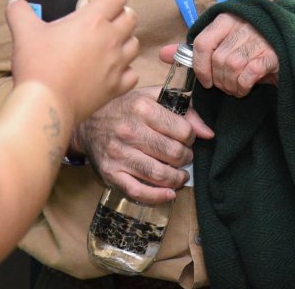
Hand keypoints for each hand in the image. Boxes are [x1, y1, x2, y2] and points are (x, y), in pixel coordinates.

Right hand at [7, 0, 138, 127]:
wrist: (44, 106)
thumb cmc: (37, 67)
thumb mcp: (24, 33)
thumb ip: (19, 12)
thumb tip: (14, 2)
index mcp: (92, 21)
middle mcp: (110, 40)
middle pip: (130, 17)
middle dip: (120, 12)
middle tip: (105, 16)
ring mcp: (116, 65)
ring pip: (135, 44)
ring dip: (125, 39)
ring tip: (109, 42)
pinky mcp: (115, 88)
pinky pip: (132, 74)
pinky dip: (126, 70)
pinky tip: (113, 69)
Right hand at [71, 84, 215, 204]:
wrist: (87, 124)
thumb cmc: (124, 109)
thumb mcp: (152, 98)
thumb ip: (183, 109)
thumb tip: (208, 133)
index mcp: (142, 108)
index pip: (182, 130)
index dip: (191, 137)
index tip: (187, 139)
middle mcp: (130, 131)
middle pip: (173, 153)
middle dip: (186, 158)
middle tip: (184, 157)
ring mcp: (119, 154)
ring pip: (159, 174)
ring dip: (177, 179)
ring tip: (180, 175)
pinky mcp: (111, 174)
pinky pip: (138, 191)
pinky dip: (158, 197)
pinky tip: (169, 193)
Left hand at [186, 13, 278, 96]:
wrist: (287, 44)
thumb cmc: (247, 48)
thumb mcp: (220, 45)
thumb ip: (193, 51)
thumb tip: (163, 55)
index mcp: (225, 20)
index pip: (202, 42)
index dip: (200, 67)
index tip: (206, 81)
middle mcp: (241, 25)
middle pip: (218, 58)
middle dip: (219, 80)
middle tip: (224, 86)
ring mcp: (259, 37)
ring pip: (232, 65)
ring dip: (231, 84)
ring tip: (235, 88)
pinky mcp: (273, 53)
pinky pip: (250, 73)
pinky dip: (244, 85)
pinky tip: (246, 87)